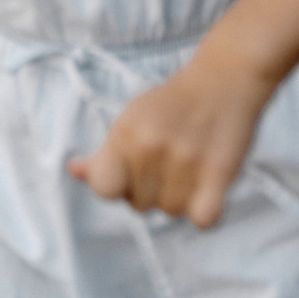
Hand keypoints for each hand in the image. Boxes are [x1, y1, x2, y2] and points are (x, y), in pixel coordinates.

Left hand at [67, 45, 272, 229]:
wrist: (225, 78)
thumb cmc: (172, 104)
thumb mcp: (132, 119)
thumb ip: (104, 153)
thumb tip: (73, 171)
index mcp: (126, 133)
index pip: (104, 187)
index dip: (117, 187)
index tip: (132, 173)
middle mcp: (151, 146)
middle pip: (139, 205)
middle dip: (152, 190)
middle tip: (170, 162)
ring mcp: (185, 160)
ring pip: (172, 212)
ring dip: (181, 197)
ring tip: (191, 167)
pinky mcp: (219, 171)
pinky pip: (203, 219)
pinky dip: (204, 211)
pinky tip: (207, 190)